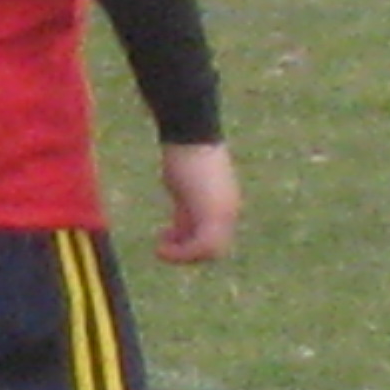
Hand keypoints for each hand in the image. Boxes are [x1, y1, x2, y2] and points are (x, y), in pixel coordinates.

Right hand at [152, 141, 240, 264]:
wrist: (190, 133)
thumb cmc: (184, 153)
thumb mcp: (185, 188)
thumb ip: (187, 210)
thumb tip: (180, 228)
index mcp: (225, 205)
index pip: (215, 237)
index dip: (192, 244)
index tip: (168, 236)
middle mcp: (228, 211)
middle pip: (215, 249)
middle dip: (189, 253)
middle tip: (164, 247)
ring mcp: (222, 212)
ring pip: (210, 251)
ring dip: (184, 255)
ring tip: (160, 250)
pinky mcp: (211, 212)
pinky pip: (200, 246)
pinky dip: (181, 252)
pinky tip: (161, 247)